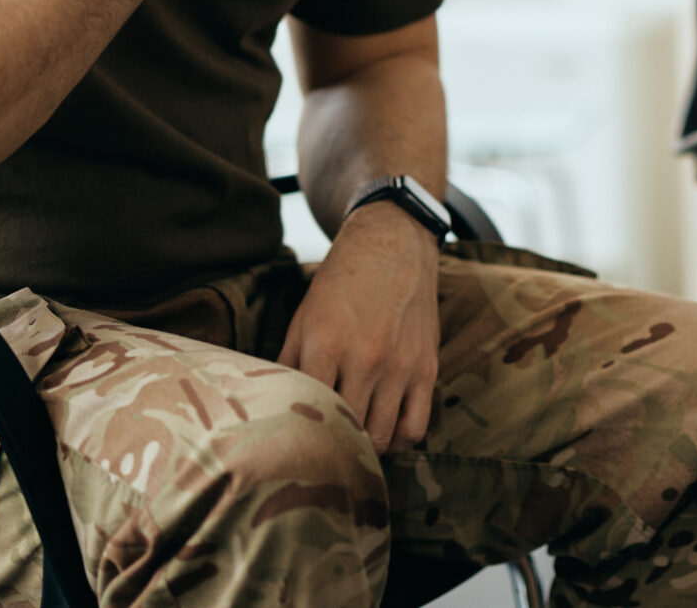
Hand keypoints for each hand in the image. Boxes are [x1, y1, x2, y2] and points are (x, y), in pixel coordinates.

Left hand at [278, 202, 442, 453]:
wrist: (393, 244)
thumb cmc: (341, 283)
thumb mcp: (303, 319)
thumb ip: (287, 365)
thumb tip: (270, 407)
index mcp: (326, 346)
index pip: (311, 414)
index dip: (303, 436)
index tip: (297, 445)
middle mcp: (366, 359)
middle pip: (349, 433)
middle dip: (335, 447)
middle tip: (325, 451)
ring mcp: (401, 366)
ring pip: (383, 437)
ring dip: (367, 448)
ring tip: (355, 445)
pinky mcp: (427, 367)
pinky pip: (417, 426)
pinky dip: (400, 440)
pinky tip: (387, 432)